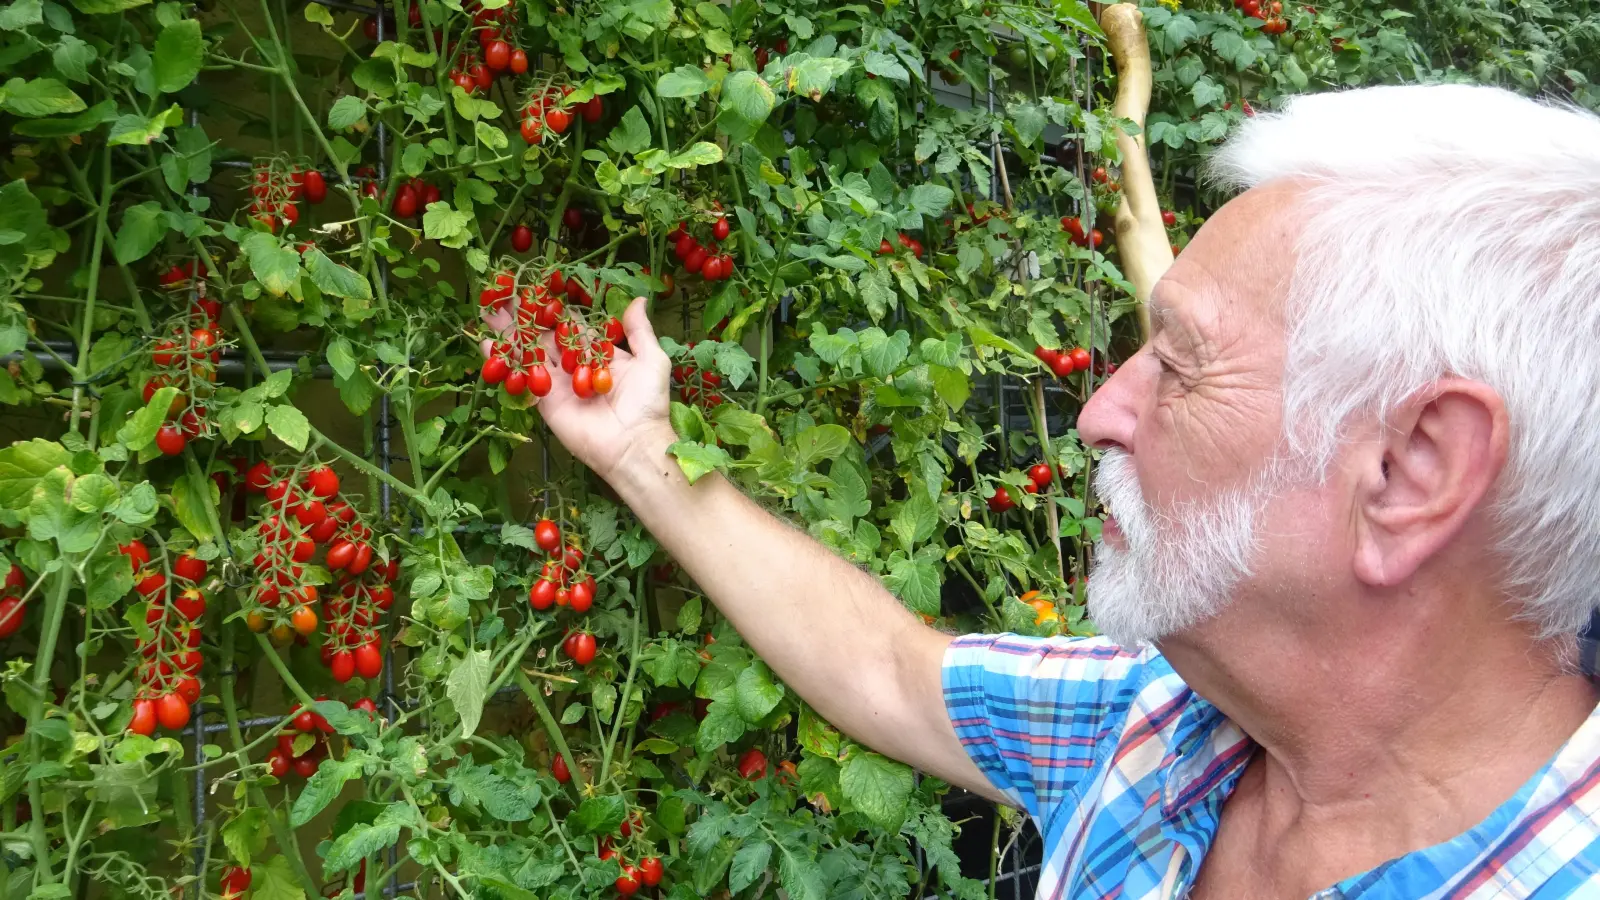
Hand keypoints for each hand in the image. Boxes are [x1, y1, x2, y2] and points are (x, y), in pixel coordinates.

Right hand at [483, 296, 672, 479]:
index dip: (554, 308)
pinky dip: (504, 362)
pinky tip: (485, 343)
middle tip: (501, 294)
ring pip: (531, 352)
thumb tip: (639, 299)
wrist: (633, 444)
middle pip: (546, 336)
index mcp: (599, 353)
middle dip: (525, 317)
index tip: (536, 288)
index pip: (571, 325)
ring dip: (509, 332)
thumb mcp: (652, 360)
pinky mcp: (545, 401)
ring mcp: (558, 384)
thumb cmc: (647, 403)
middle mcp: (575, 366)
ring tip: (488, 311)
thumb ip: (640, 330)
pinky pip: (523, 379)